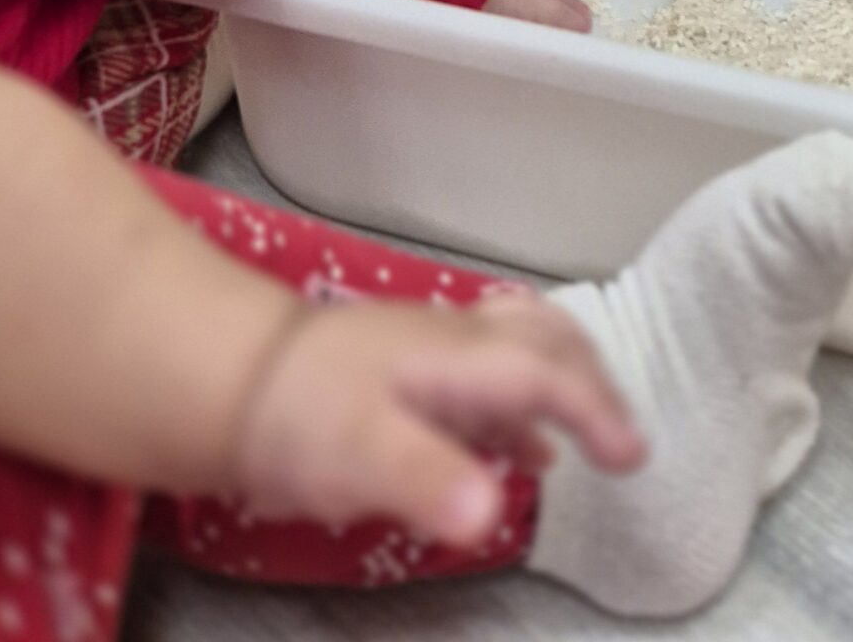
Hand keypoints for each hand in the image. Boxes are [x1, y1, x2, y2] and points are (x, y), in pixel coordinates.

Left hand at [231, 289, 644, 545]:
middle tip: (621, 436)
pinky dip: (516, 405)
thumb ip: (428, 479)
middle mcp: (452, 343)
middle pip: (544, 341)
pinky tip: (512, 450)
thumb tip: (495, 512)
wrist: (221, 377)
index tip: (631, 458)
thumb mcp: (361, 453)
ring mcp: (423, 350)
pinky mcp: (397, 371)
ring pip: (516, 348)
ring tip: (579, 441)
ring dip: (557, 386)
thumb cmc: (297, 415)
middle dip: (591, 381)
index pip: (547, 374)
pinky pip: (482, 373)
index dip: (596, 410)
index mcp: (457, 358)